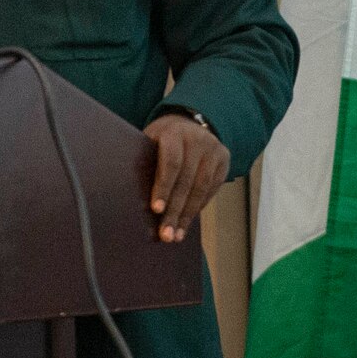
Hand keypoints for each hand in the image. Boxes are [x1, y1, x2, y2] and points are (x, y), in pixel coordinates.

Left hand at [144, 113, 229, 242]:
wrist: (189, 122)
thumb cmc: (161, 138)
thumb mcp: (150, 141)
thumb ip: (146, 162)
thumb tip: (132, 197)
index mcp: (175, 132)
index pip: (171, 162)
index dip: (163, 187)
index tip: (156, 210)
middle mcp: (198, 139)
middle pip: (186, 180)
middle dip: (175, 210)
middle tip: (166, 234)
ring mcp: (214, 149)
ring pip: (201, 188)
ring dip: (187, 215)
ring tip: (176, 236)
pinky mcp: (224, 160)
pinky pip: (211, 190)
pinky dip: (198, 208)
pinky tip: (186, 223)